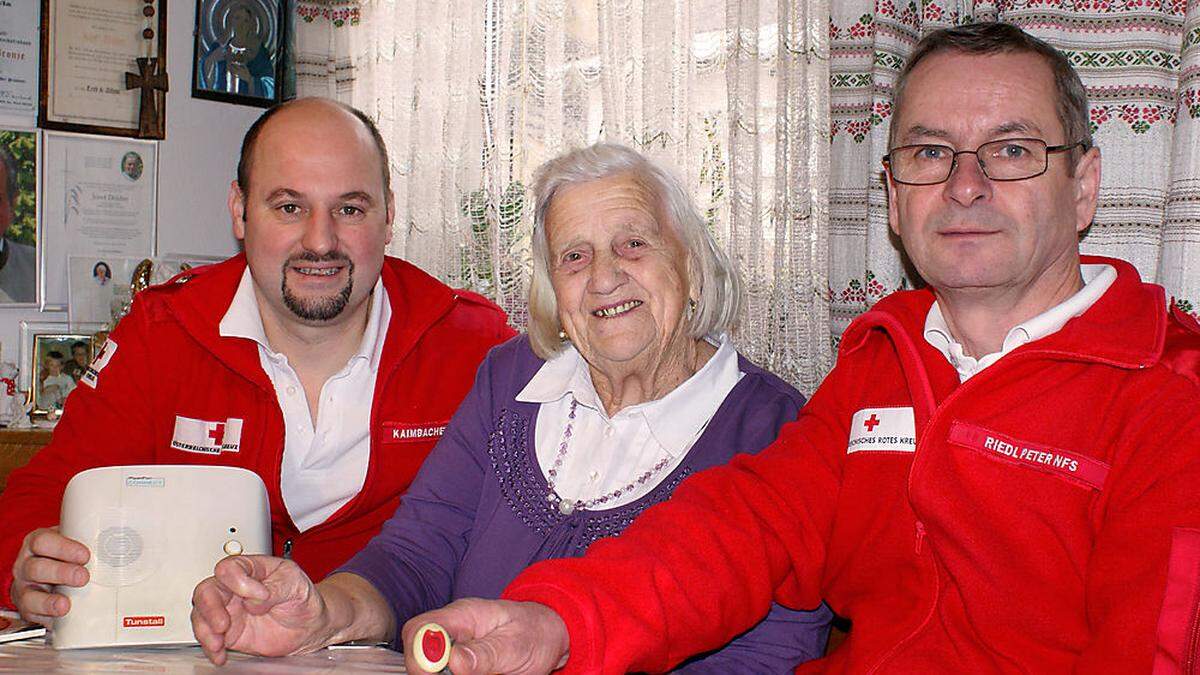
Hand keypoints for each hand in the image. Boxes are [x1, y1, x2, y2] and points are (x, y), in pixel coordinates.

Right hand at [11, 527, 89, 625]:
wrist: (46, 578)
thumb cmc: (63, 557)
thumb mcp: (73, 544)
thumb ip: (89, 544)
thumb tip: (120, 545)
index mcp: (38, 544)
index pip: (43, 541)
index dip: (63, 548)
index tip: (85, 555)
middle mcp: (27, 565)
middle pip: (36, 568)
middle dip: (61, 573)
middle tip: (83, 577)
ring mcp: (24, 588)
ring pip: (30, 594)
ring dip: (50, 601)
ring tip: (66, 604)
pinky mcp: (27, 608)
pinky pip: (32, 614)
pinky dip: (47, 616)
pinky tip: (59, 616)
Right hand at [190, 555, 329, 664]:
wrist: (310, 627)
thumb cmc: (302, 599)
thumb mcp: (295, 584)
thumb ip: (275, 588)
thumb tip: (254, 599)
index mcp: (251, 570)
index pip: (230, 568)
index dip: (239, 581)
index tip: (261, 594)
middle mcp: (234, 589)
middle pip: (207, 591)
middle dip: (210, 608)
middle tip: (223, 624)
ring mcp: (230, 611)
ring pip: (201, 614)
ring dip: (205, 630)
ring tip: (219, 643)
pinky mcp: (229, 633)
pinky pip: (210, 638)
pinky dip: (210, 648)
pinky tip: (219, 655)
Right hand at [401, 598, 569, 674]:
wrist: (552, 637)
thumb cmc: (535, 632)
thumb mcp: (515, 644)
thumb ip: (485, 653)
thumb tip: (453, 660)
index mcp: (462, 616)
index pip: (419, 629)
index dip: (419, 654)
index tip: (435, 673)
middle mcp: (454, 631)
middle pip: (418, 654)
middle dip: (430, 673)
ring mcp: (457, 649)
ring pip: (433, 670)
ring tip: (488, 671)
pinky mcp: (462, 665)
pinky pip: (450, 673)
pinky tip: (486, 674)